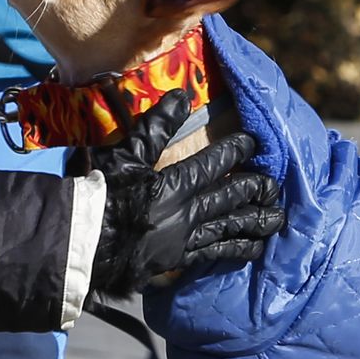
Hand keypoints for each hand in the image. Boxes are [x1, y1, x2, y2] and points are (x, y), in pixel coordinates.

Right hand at [88, 89, 282, 298]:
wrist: (83, 246)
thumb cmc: (99, 198)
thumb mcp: (125, 156)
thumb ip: (155, 128)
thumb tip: (182, 97)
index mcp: (176, 184)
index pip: (213, 163)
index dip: (236, 150)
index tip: (253, 142)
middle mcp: (187, 212)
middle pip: (230, 197)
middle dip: (255, 189)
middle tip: (275, 185)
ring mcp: (184, 239)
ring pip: (229, 228)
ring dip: (255, 222)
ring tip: (276, 220)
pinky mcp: (176, 260)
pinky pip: (213, 254)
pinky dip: (234, 251)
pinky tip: (249, 250)